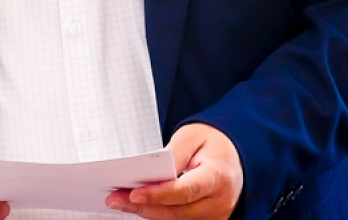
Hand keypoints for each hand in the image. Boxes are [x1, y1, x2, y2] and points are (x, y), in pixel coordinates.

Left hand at [106, 124, 242, 219]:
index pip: (186, 190)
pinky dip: (157, 213)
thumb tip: (152, 173)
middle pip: (177, 211)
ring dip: (146, 212)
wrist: (233, 156)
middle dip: (144, 206)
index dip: (159, 194)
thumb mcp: (192, 136)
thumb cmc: (212, 144)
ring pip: (175, 219)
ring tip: (119, 201)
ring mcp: (215, 216)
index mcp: (219, 176)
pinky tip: (137, 205)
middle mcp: (220, 201)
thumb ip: (174, 153)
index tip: (134, 194)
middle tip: (114, 198)